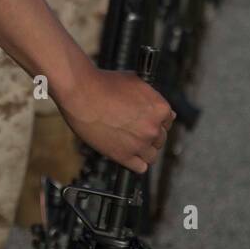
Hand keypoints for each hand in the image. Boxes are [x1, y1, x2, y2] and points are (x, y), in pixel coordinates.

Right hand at [58, 67, 174, 172]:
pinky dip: (135, 163)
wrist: (82, 93)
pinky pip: (140, 168)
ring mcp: (139, 143)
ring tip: (129, 142)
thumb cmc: (104, 84)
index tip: (146, 121)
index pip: (167, 121)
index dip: (155, 121)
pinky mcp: (124, 156)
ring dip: (143, 150)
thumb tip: (158, 105)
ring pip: (151, 155)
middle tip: (133, 129)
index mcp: (159, 108)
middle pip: (160, 139)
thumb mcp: (135, 81)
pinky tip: (128, 154)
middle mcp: (153, 127)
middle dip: (148, 134)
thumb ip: (151, 96)